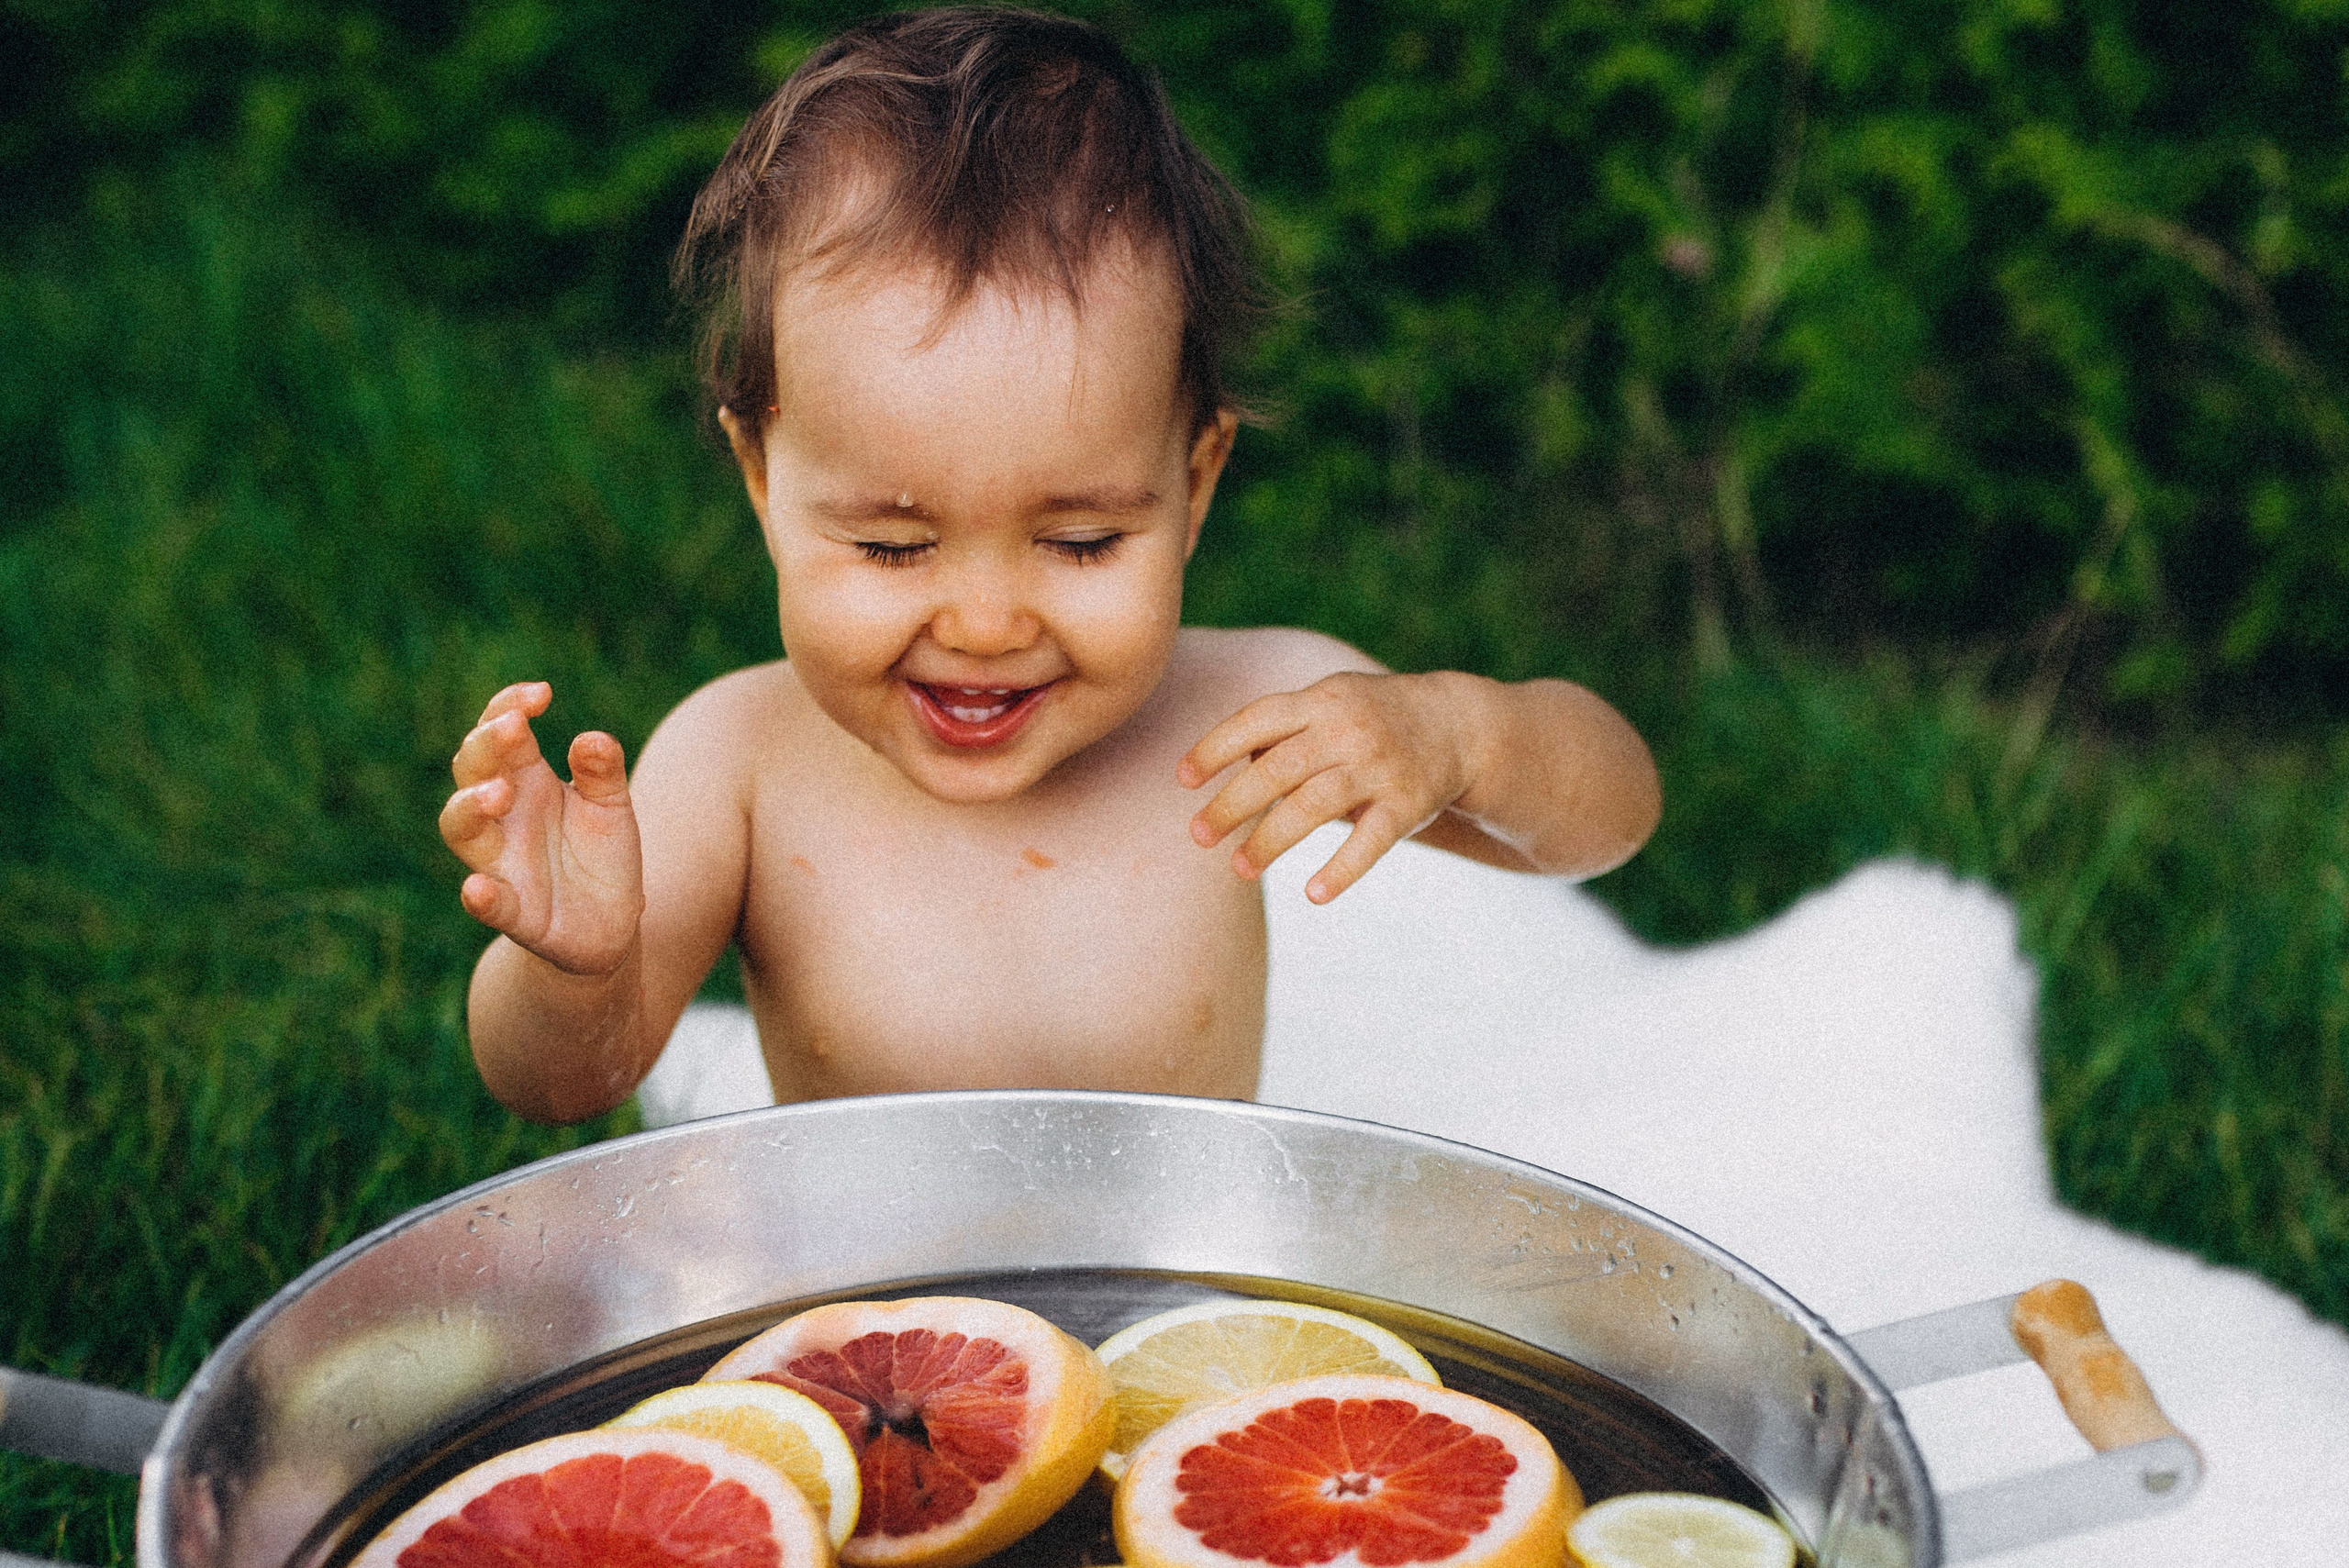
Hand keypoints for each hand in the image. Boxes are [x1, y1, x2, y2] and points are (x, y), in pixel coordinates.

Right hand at [438, 681, 644, 974]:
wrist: (611, 923)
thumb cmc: (601, 853)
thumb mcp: (612, 806)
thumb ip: (603, 772)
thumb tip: (592, 739)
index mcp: (527, 781)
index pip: (500, 732)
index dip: (508, 706)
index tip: (541, 694)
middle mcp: (503, 816)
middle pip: (471, 770)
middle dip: (486, 746)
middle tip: (513, 729)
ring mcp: (501, 862)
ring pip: (462, 829)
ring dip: (471, 807)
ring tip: (498, 793)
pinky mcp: (514, 912)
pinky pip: (489, 903)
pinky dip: (480, 896)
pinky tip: (477, 889)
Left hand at [1179, 671, 1483, 902]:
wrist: (1459, 725)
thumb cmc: (1372, 718)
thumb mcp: (1330, 703)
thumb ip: (1282, 731)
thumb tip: (1227, 769)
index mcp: (1321, 701)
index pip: (1257, 720)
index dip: (1216, 748)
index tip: (1183, 779)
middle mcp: (1348, 730)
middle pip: (1278, 769)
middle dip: (1232, 804)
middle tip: (1199, 835)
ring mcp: (1379, 768)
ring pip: (1314, 807)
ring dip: (1270, 840)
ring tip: (1239, 869)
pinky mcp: (1408, 805)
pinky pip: (1371, 842)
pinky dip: (1342, 870)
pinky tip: (1313, 894)